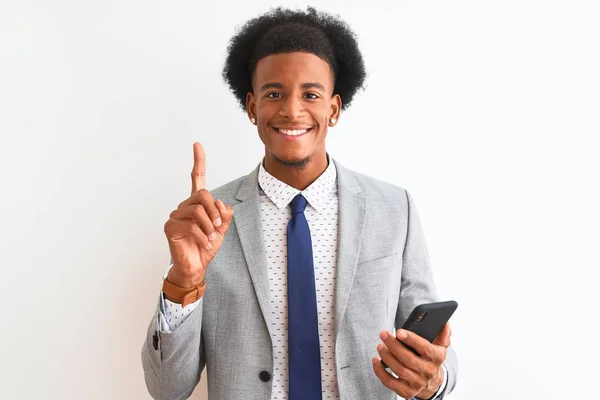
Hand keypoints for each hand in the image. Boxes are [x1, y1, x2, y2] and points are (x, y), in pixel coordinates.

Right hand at [164, 142, 233, 287]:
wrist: (195, 266)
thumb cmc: (205, 246)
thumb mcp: (221, 229)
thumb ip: (224, 215)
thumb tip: (223, 205)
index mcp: (197, 203)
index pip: (197, 178)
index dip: (198, 161)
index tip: (197, 145)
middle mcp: (184, 206)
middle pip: (203, 194)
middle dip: (215, 211)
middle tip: (218, 227)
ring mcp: (175, 215)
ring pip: (198, 211)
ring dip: (210, 227)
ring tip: (210, 238)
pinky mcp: (170, 227)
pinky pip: (191, 225)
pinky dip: (202, 236)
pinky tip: (204, 244)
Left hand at [372, 323, 450, 398]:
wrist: (432, 383)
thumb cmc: (431, 359)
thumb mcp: (440, 346)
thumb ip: (442, 334)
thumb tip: (445, 323)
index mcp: (437, 358)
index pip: (425, 348)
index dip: (412, 340)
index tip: (399, 332)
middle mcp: (428, 372)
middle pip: (408, 359)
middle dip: (393, 345)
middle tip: (384, 334)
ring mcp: (417, 383)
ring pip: (399, 370)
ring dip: (386, 356)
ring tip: (380, 345)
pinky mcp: (406, 391)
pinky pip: (390, 382)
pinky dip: (380, 372)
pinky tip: (376, 361)